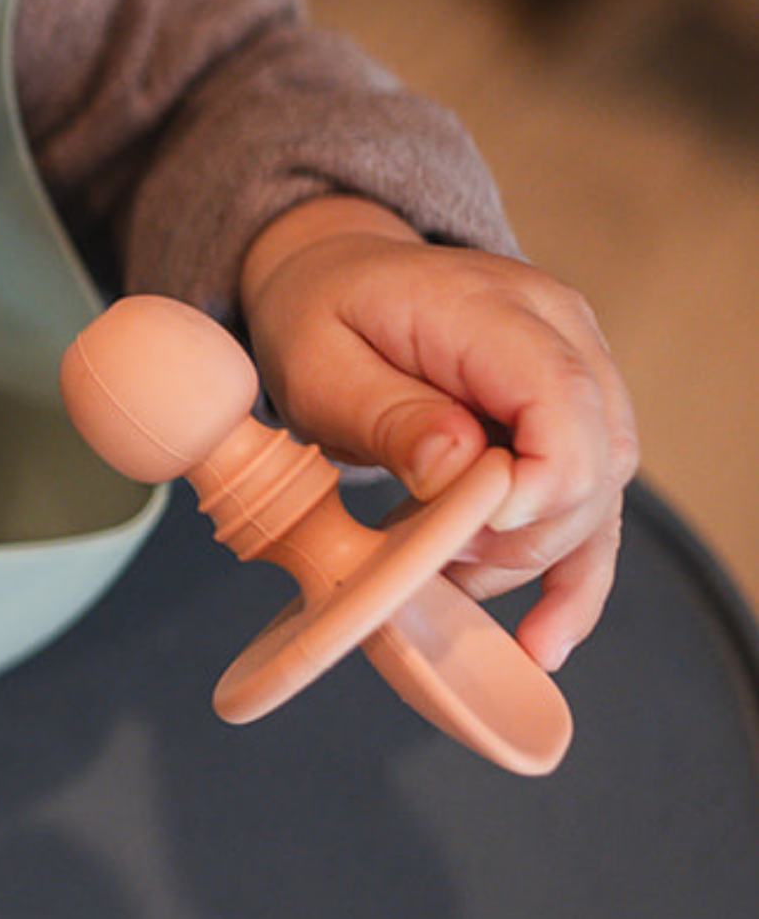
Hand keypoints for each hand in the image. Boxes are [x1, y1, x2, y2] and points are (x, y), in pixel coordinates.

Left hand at [239, 197, 638, 671]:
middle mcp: (560, 334)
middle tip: (431, 562)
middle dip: (519, 536)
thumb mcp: (319, 361)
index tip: (464, 535)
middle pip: (595, 459)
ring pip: (598, 494)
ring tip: (446, 587)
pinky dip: (567, 575)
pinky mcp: (569, 422)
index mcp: (494, 308)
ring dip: (528, 560)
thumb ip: (389, 414)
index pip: (564, 400)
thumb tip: (458, 467)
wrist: (335, 278)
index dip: (535, 485)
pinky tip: (544, 640)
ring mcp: (576, 376)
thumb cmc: (321, 315)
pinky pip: (589, 506)